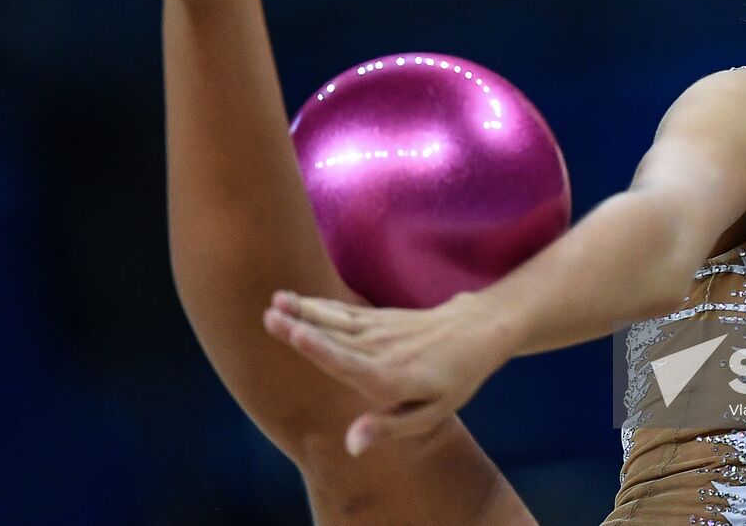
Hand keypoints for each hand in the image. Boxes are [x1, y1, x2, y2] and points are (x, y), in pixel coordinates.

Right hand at [263, 289, 515, 456]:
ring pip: (336, 320)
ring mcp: (381, 329)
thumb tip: (350, 445)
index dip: (321, 349)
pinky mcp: (380, 317)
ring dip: (304, 310)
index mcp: (392, 377)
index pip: (350, 362)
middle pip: (336, 338)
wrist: (476, 332)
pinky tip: (295, 301)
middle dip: (300, 326)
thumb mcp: (430, 414)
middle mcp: (383, 350)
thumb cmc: (453, 380)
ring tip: (275, 301)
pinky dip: (318, 306)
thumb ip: (387, 427)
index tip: (297, 334)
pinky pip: (344, 312)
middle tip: (269, 316)